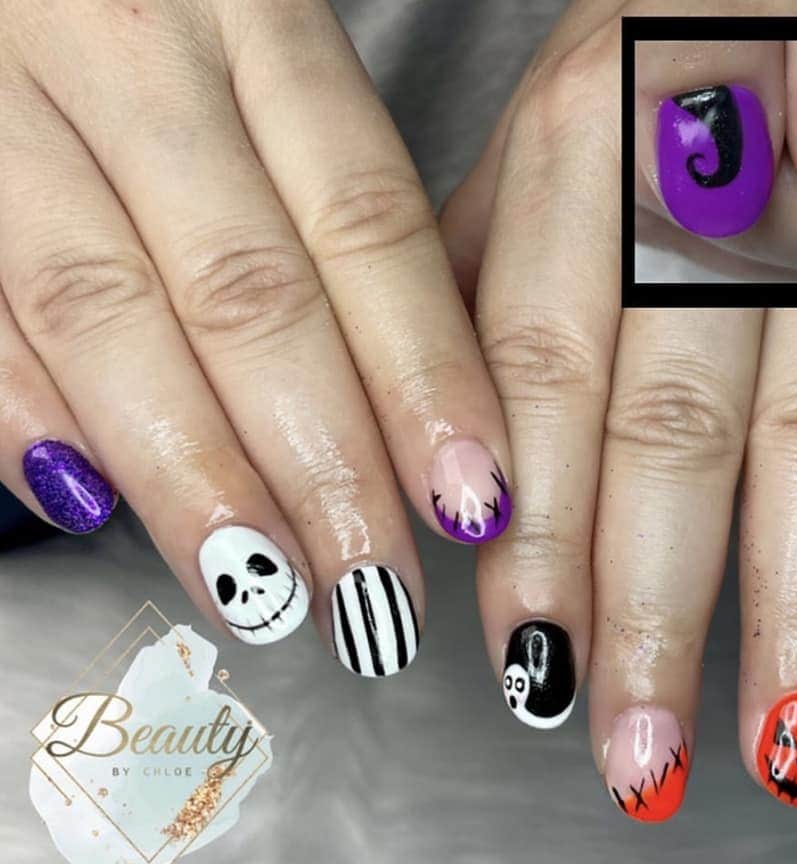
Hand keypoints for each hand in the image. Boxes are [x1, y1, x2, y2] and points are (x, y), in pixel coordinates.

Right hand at [0, 0, 513, 669]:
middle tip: (373, 590)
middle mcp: (132, 52)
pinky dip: (22, 407)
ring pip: (105, 310)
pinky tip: (89, 504)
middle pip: (249, 291)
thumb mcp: (268, 51)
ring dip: (190, 470)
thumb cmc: (168, 6)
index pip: (365, 221)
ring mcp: (6, 101)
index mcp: (254, 18)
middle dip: (320, 462)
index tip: (470, 497)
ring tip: (259, 587)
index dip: (424, 372)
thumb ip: (329, 199)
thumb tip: (408, 402)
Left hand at [441, 0, 796, 815]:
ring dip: (790, 595)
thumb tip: (446, 449)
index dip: (536, 533)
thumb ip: (483, 279)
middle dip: (653, 606)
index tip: (523, 666)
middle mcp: (712, 173)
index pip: (542, 375)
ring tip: (769, 734)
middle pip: (675, 427)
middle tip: (633, 752)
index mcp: (585, 145)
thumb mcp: (542, 128)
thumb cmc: (657, 55)